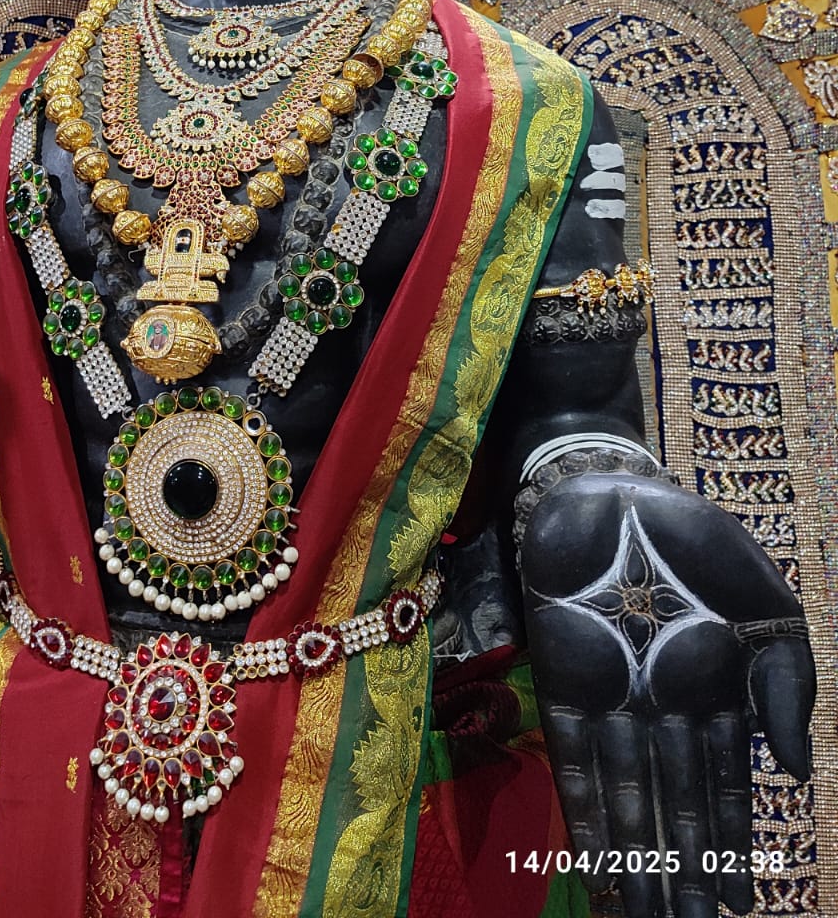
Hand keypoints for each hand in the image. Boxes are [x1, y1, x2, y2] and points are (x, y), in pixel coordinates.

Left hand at [521, 471, 813, 917]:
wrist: (620, 486)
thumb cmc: (698, 544)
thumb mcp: (770, 611)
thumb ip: (788, 689)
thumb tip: (796, 776)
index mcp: (714, 695)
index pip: (723, 791)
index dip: (728, 851)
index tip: (734, 908)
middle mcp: (662, 708)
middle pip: (674, 807)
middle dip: (680, 872)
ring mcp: (614, 697)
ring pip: (627, 796)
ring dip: (635, 859)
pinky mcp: (564, 679)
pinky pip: (576, 756)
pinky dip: (586, 810)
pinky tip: (598, 862)